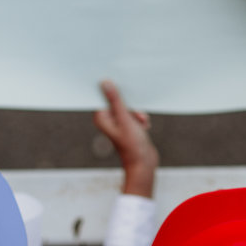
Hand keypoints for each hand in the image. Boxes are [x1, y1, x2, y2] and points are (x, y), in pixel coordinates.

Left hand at [94, 79, 157, 197]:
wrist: (144, 163)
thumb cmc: (132, 145)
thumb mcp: (125, 119)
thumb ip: (115, 100)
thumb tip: (105, 83)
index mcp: (101, 117)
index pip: (103, 95)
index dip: (112, 88)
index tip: (120, 82)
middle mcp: (107, 119)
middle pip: (118, 100)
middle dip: (130, 105)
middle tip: (137, 115)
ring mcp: (118, 122)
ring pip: (129, 106)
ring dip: (137, 113)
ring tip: (141, 123)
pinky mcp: (127, 125)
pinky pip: (134, 113)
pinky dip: (140, 118)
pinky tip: (144, 127)